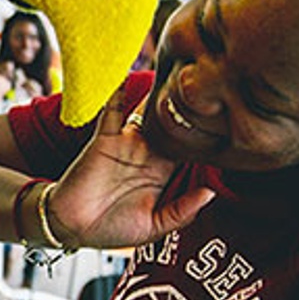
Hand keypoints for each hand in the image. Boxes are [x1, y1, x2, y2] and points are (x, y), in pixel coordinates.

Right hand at [46, 87, 212, 248]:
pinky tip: (127, 74)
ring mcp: (126, 143)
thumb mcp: (153, 227)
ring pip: (146, 112)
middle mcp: (147, 153)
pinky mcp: (104, 139)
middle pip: (172, 123)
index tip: (227, 119)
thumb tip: (210, 193)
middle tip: (208, 84)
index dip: (206, 134)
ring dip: (158, 93)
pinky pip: (112, 111)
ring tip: (176, 70)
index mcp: (163, 172)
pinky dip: (118, 93)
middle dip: (187, 106)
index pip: (190, 147)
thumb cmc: (112, 229)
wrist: (72, 227)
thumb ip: (181, 211)